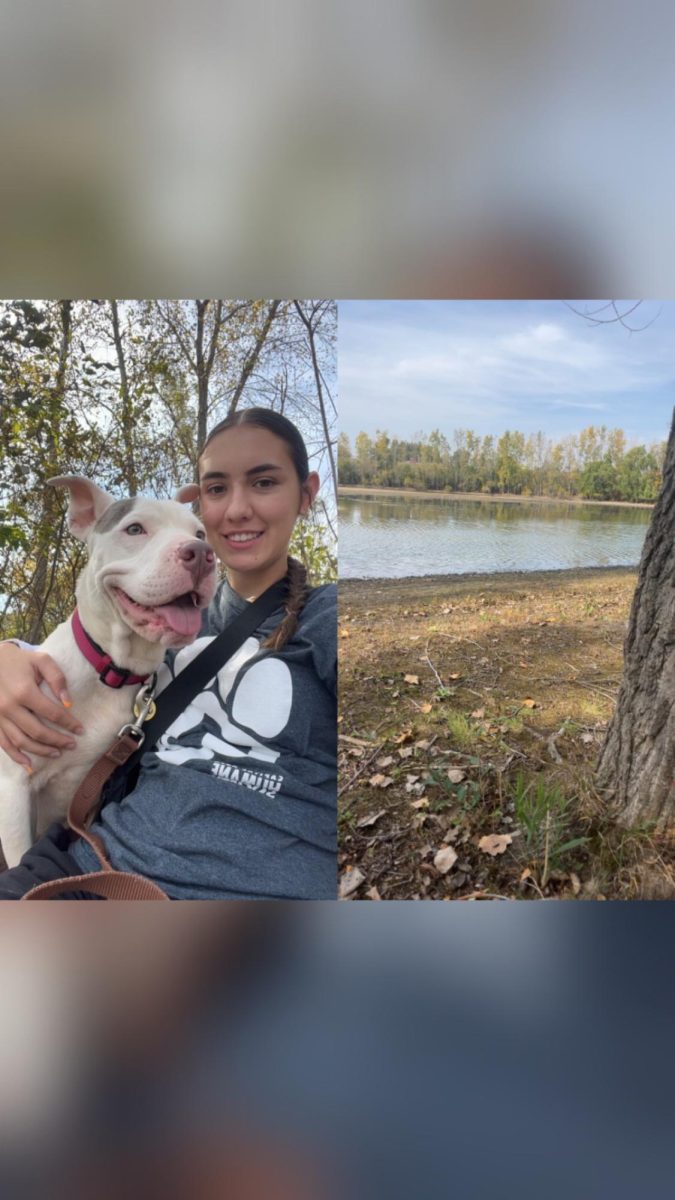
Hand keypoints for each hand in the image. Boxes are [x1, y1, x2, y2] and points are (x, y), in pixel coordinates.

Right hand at [0, 643, 83, 770]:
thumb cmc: (19, 660)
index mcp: (24, 691)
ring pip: (21, 741)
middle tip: (72, 745)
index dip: (69, 724)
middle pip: (38, 732)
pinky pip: (3, 743)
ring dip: (41, 751)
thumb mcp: (41, 661)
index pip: (52, 714)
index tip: (80, 730)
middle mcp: (9, 707)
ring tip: (57, 753)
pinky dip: (16, 756)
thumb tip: (68, 704)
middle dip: (58, 741)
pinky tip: (28, 765)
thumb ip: (57, 679)